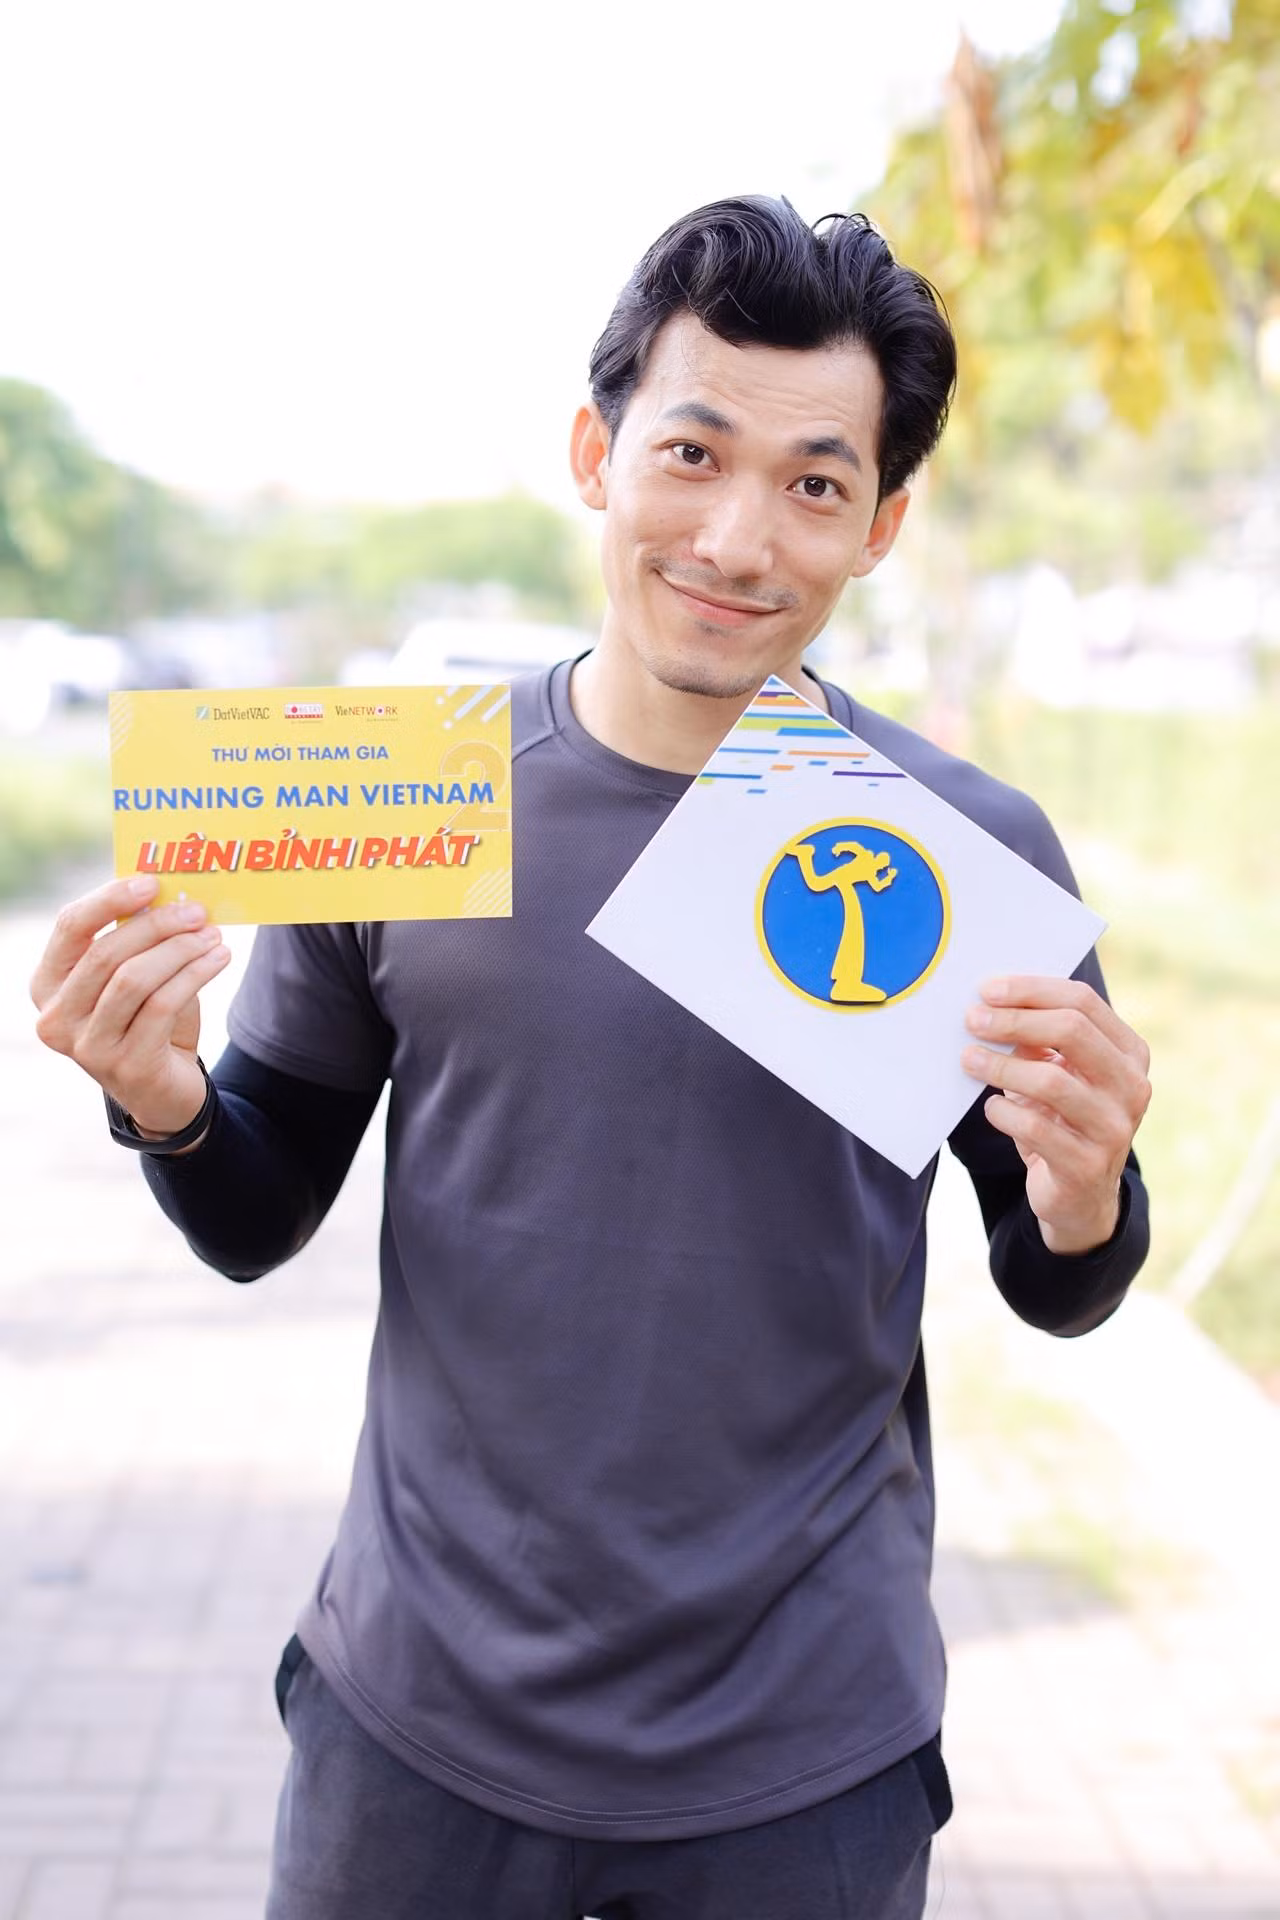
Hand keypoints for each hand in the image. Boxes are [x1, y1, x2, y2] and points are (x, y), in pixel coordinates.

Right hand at [30, 874, 230, 1136]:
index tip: (152, 883)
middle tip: (197, 911)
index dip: (109, 899)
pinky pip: (162, 1006)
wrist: (165, 1092)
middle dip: (157, 925)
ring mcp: (88, 1047)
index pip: (70, 928)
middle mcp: (57, 1018)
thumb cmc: (149, 1023)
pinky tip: (219, 959)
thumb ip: (139, 941)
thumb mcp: (136, 978)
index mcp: (48, 985)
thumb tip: (167, 894)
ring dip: (180, 950)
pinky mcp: (127, 1066)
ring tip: (213, 936)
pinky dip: (195, 975)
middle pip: (105, 953)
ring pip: (134, 980)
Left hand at [962, 976, 1150, 1254]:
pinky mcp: (1087, 1166)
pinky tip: (992, 1108)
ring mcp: (1114, 1128)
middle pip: (1072, 1031)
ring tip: (969, 1060)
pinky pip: (1036, 1129)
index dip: (1031, 990)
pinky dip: (1005, 1113)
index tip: (987, 990)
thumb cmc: (1063, 1119)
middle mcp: (1132, 1087)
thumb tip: (992, 1004)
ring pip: (1051, 1081)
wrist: (1080, 1196)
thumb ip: (1040, 1039)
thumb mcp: (1060, 1074)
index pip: (1083, 1002)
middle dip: (1014, 1020)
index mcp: (1129, 1053)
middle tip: (972, 1020)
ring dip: (1001, 1067)